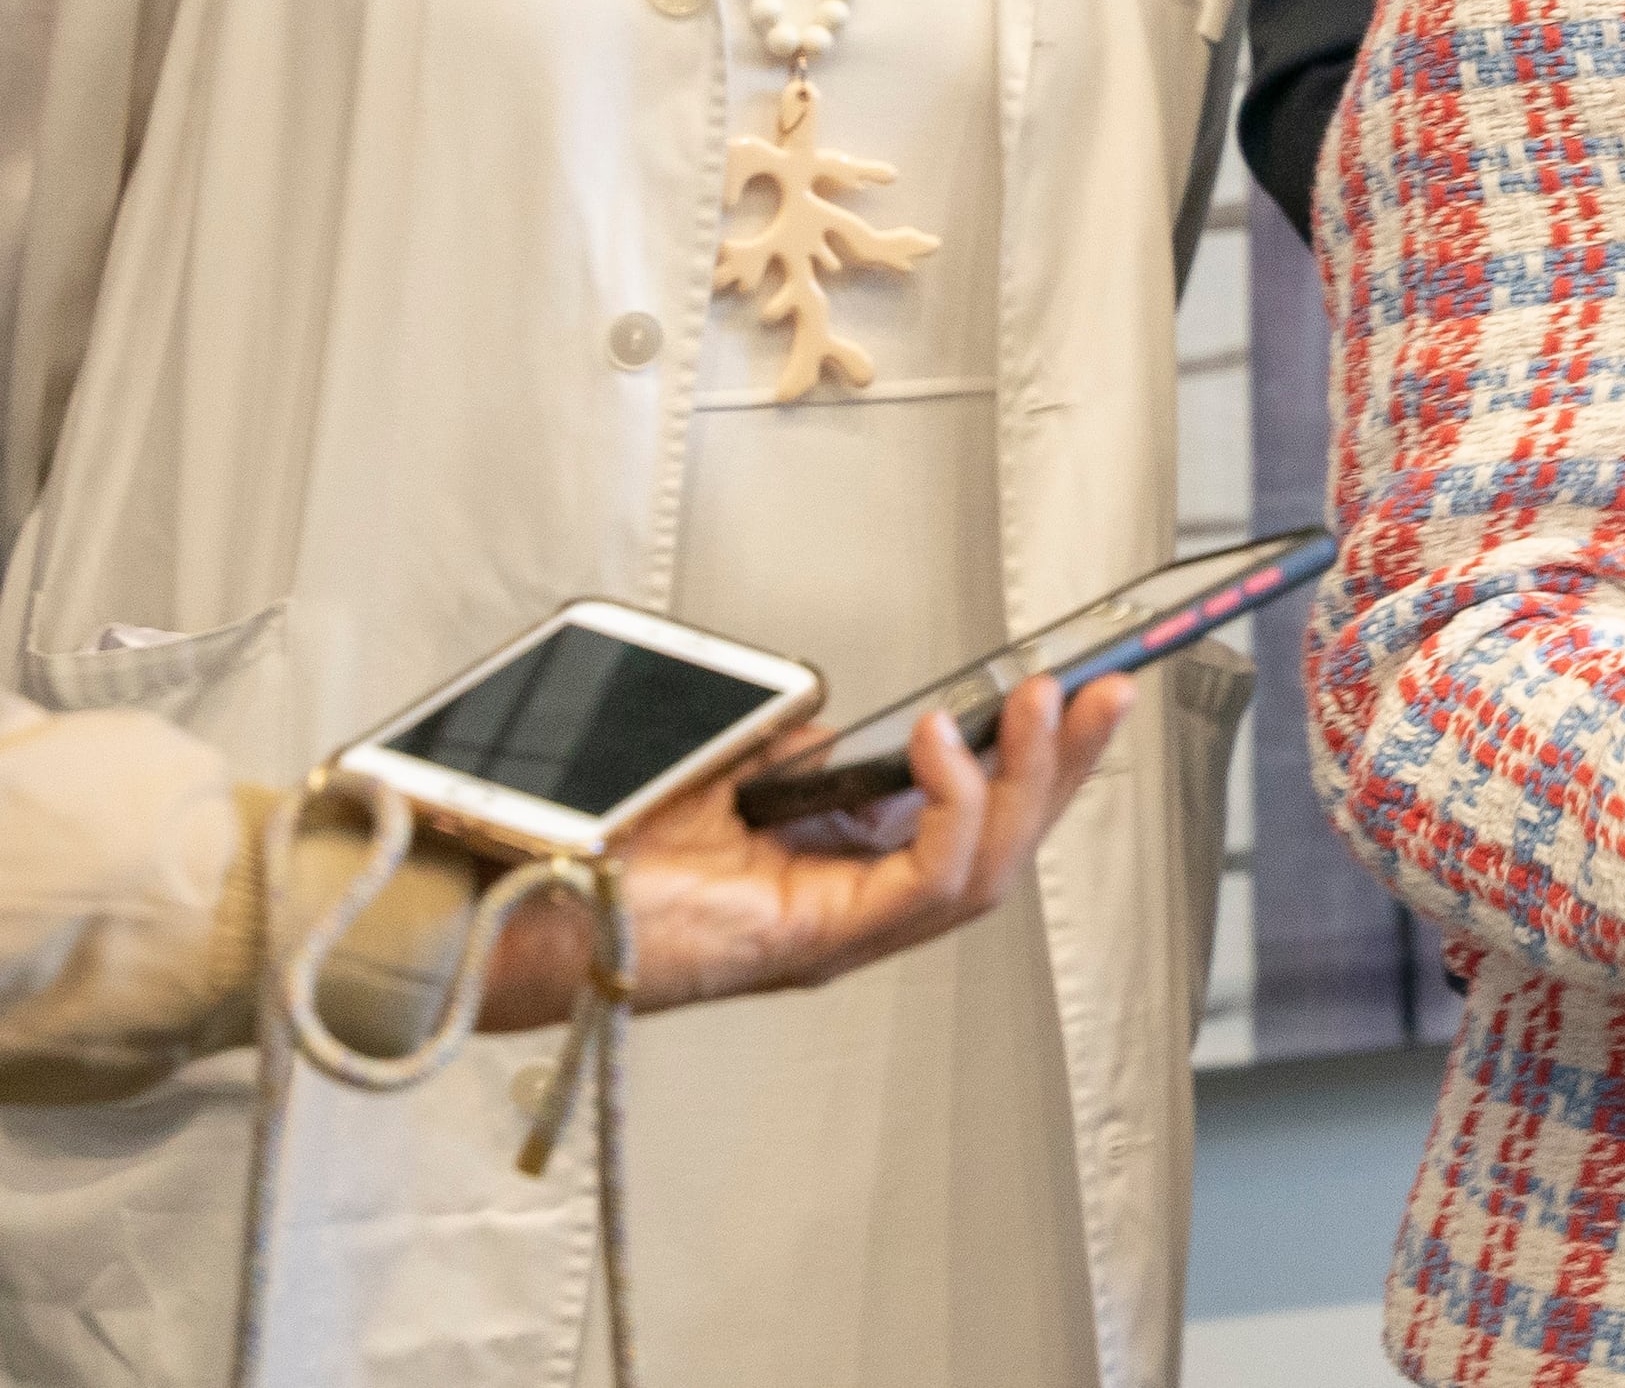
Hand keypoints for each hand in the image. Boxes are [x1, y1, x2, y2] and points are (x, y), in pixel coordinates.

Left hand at [483, 673, 1132, 1027]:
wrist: (510, 903)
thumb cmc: (593, 847)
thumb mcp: (727, 767)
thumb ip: (796, 752)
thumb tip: (854, 727)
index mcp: (839, 866)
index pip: (971, 817)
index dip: (1035, 760)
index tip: (1081, 688)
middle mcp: (853, 908)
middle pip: (1003, 846)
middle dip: (1065, 768)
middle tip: (1106, 691)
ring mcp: (839, 933)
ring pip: (987, 873)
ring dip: (1029, 786)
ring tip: (1046, 706)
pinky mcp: (814, 945)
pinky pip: (927, 889)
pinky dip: (952, 812)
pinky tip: (942, 747)